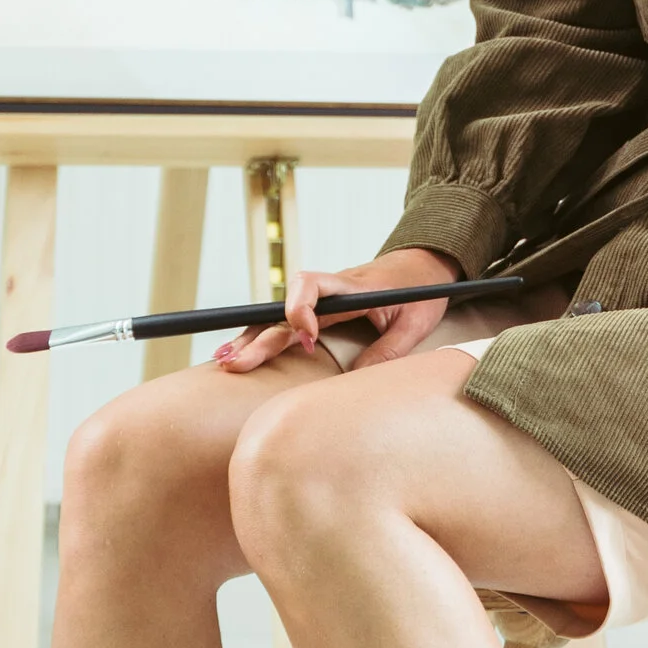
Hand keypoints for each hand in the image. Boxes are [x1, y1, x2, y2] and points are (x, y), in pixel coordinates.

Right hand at [213, 245, 461, 375]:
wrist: (423, 265)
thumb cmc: (422, 290)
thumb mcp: (416, 323)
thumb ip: (389, 350)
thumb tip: (358, 382)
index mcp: (351, 286)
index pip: (311, 286)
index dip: (301, 311)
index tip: (308, 338)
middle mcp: (329, 290)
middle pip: (283, 308)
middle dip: (259, 337)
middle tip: (235, 363)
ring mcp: (322, 300)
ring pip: (278, 315)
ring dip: (252, 336)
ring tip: (224, 360)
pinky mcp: (320, 310)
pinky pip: (285, 321)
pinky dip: (263, 336)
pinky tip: (241, 353)